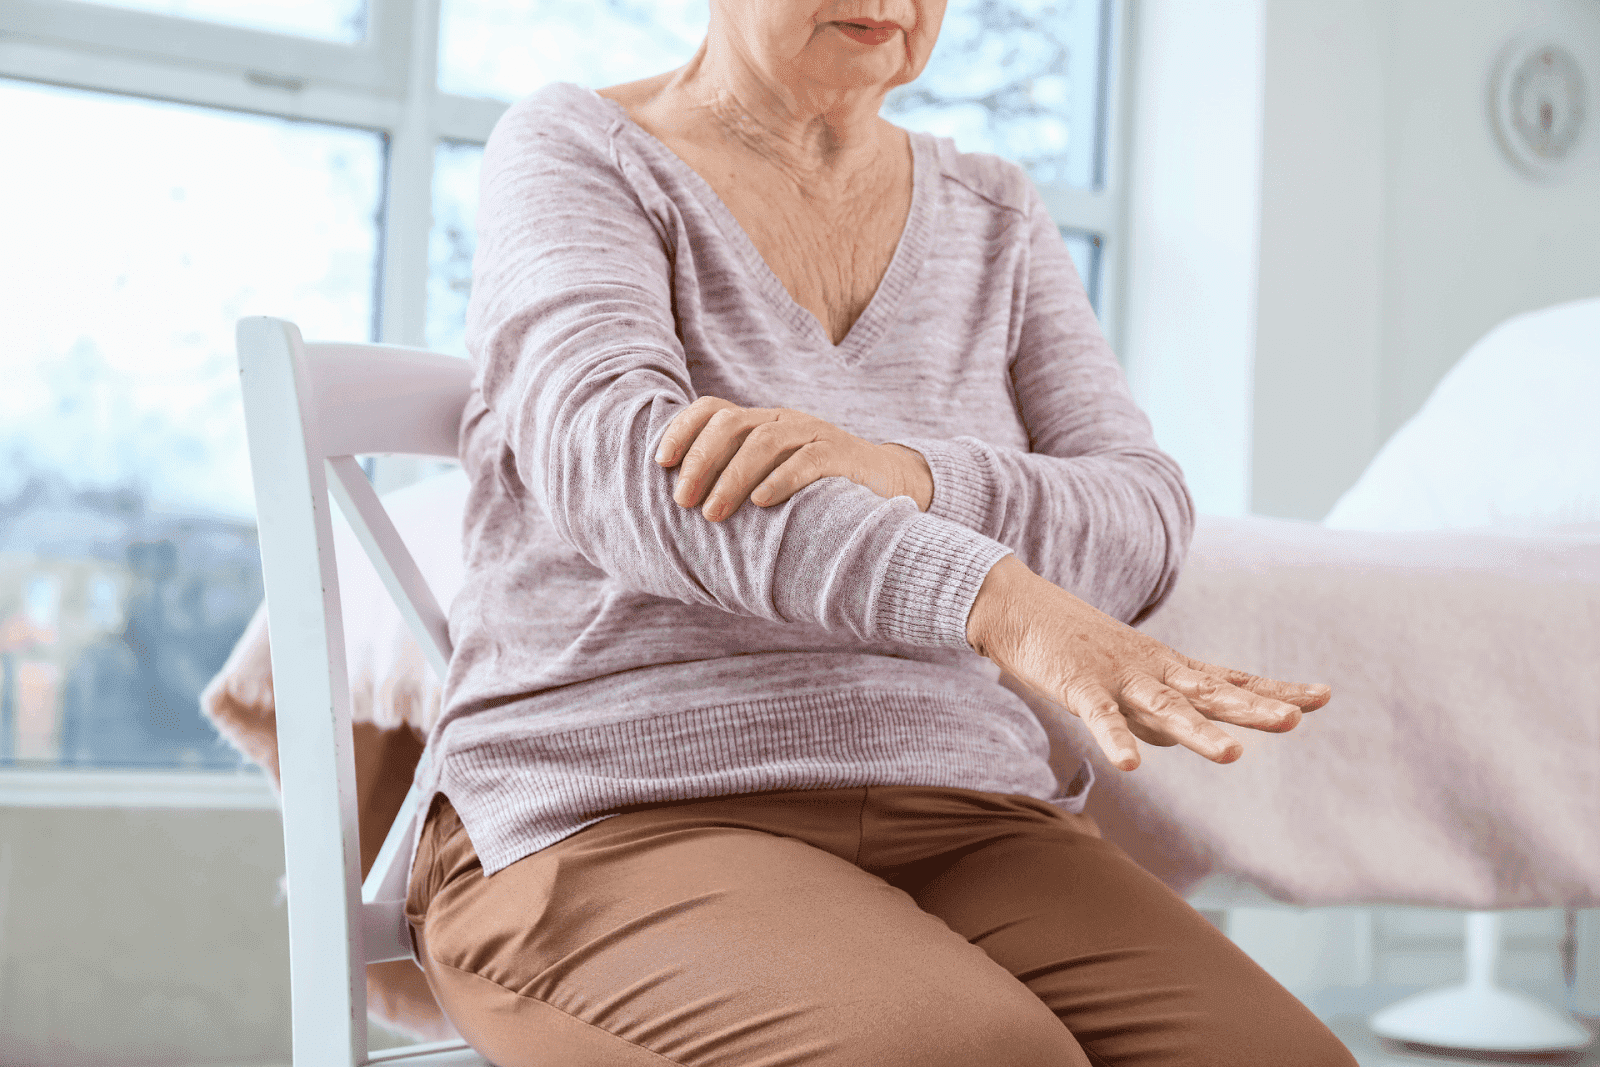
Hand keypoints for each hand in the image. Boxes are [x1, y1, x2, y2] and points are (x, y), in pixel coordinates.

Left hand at [654, 395, 932, 519]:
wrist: (889, 485)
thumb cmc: (818, 491)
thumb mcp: (772, 478)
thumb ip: (736, 482)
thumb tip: (682, 508)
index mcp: (762, 423)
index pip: (713, 410)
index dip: (683, 430)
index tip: (661, 463)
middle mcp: (785, 421)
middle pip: (733, 424)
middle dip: (702, 461)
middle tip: (683, 501)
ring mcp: (815, 434)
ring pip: (766, 442)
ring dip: (733, 477)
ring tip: (713, 513)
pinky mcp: (843, 456)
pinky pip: (809, 460)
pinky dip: (781, 479)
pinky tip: (761, 503)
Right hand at [968, 555, 1331, 770]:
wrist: (1015, 606)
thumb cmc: (1070, 644)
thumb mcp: (1120, 677)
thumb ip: (1149, 710)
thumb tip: (1173, 742)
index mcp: (1164, 668)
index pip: (1228, 679)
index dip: (1273, 688)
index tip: (1322, 696)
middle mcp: (1150, 670)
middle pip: (1209, 692)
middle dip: (1251, 707)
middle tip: (1294, 720)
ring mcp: (1115, 677)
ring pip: (1163, 706)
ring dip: (1197, 731)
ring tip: (1232, 756)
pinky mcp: (1076, 684)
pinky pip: (1099, 717)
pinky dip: (1115, 738)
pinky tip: (1130, 766)